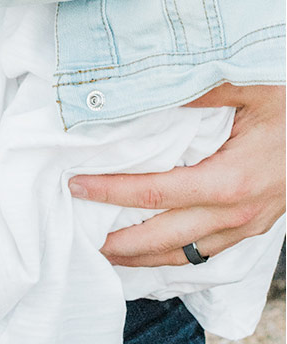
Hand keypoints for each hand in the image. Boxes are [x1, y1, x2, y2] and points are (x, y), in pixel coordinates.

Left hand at [70, 83, 285, 265]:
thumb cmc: (286, 105)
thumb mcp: (246, 85)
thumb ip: (197, 90)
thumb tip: (144, 91)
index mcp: (228, 181)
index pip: (154, 193)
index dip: (111, 192)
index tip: (77, 186)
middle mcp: (235, 213)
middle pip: (163, 238)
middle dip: (119, 243)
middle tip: (80, 239)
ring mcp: (246, 226)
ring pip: (184, 254)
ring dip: (143, 257)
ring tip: (107, 253)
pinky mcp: (252, 228)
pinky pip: (206, 252)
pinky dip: (174, 255)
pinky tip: (152, 251)